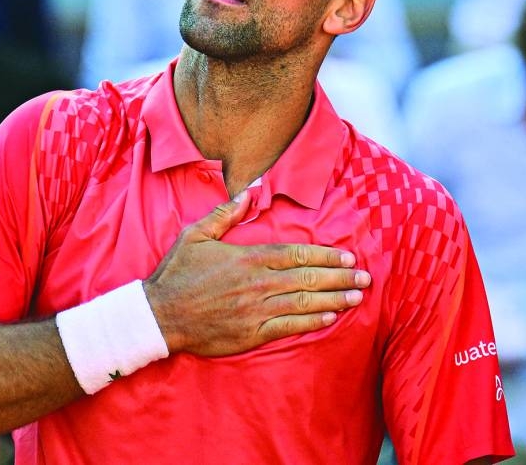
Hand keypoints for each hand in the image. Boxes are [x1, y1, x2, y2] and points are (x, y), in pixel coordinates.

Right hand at [144, 192, 370, 356]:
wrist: (159, 314)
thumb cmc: (177, 273)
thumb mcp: (195, 234)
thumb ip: (224, 214)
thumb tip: (247, 192)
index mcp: (248, 258)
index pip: (297, 253)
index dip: (326, 254)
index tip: (348, 256)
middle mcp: (258, 283)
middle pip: (308, 277)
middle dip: (340, 277)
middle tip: (366, 278)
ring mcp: (256, 310)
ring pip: (304, 302)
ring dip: (335, 299)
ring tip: (357, 297)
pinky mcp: (251, 333)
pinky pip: (289, 326)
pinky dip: (312, 322)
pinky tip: (330, 317)